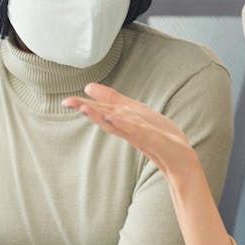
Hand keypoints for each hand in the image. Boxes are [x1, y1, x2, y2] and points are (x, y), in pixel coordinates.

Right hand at [64, 83, 199, 180]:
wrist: (179, 157)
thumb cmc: (157, 134)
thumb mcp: (134, 112)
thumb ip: (113, 100)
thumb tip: (88, 87)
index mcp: (123, 121)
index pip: (101, 112)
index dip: (84, 105)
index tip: (65, 101)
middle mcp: (128, 129)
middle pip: (104, 117)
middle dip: (87, 110)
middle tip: (67, 103)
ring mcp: (139, 134)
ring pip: (117, 124)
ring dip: (101, 116)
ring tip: (85, 108)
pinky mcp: (152, 139)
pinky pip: (136, 130)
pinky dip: (124, 124)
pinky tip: (113, 118)